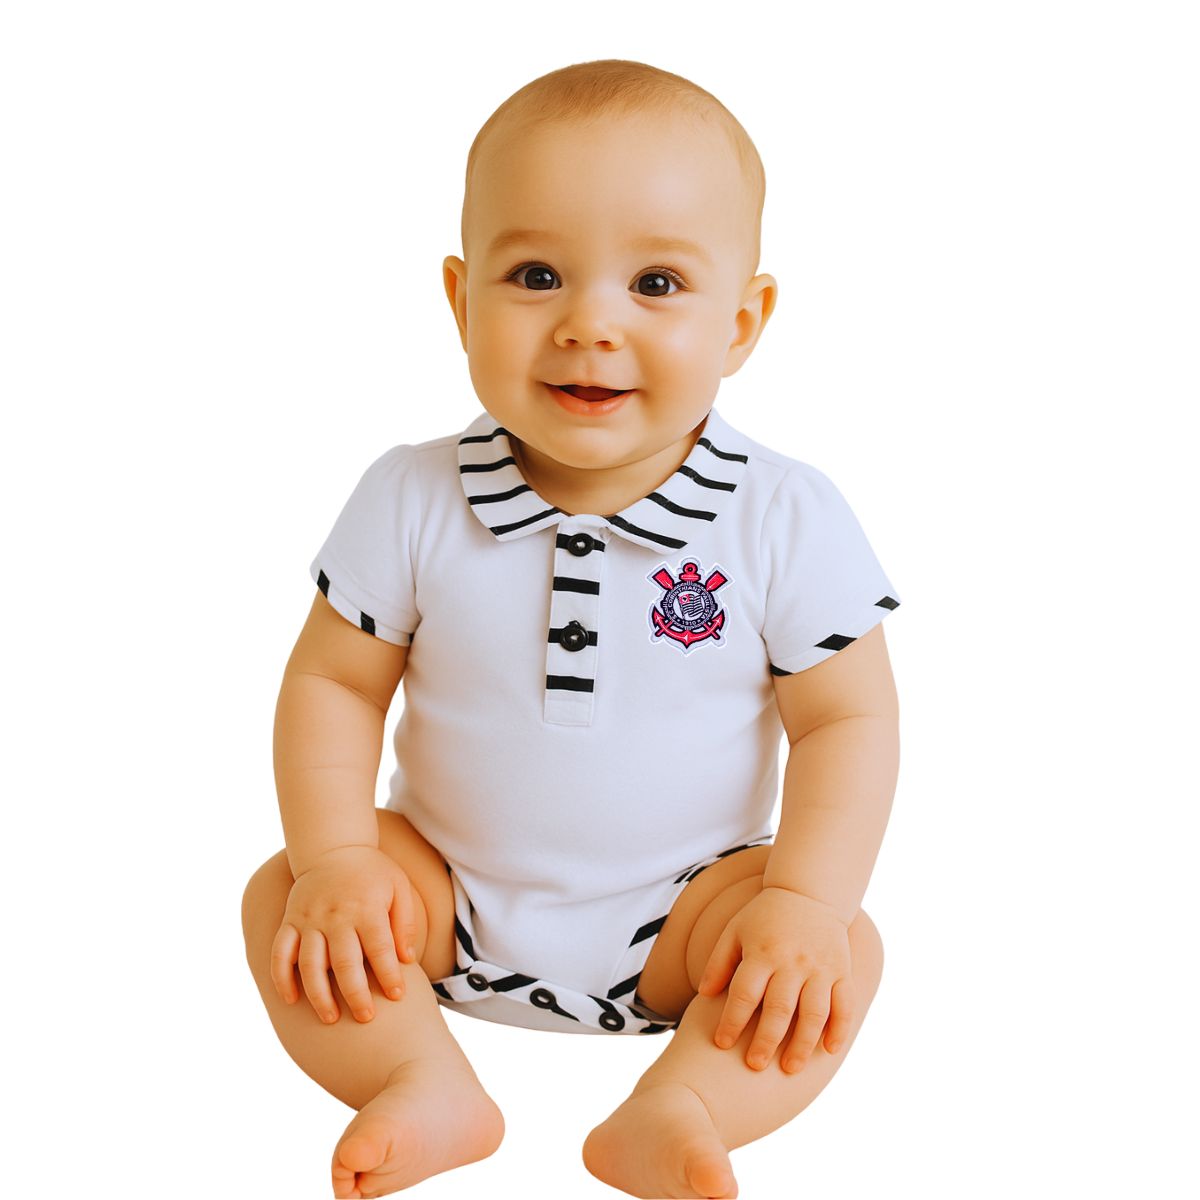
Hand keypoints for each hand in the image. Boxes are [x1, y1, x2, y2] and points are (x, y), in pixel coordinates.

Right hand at [269, 845, 417, 1024]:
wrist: (333, 846)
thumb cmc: (372, 872)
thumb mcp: (399, 888)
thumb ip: (406, 923)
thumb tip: (407, 960)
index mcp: (366, 908)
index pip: (379, 949)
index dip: (389, 975)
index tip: (397, 997)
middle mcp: (335, 916)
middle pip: (344, 963)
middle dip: (355, 994)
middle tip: (366, 1018)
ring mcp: (309, 919)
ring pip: (309, 964)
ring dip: (319, 995)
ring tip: (331, 1018)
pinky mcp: (289, 921)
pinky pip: (280, 953)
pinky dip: (281, 978)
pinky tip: (291, 1000)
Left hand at [696, 887, 854, 1072]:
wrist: (809, 892)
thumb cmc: (765, 916)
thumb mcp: (735, 930)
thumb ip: (719, 962)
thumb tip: (703, 995)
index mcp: (762, 952)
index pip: (745, 994)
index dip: (731, 1021)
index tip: (722, 1043)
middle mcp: (792, 961)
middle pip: (779, 1009)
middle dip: (766, 1041)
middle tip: (754, 1066)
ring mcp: (820, 967)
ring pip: (814, 1013)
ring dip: (802, 1044)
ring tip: (790, 1069)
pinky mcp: (842, 970)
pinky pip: (845, 1005)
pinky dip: (839, 1029)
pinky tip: (828, 1051)